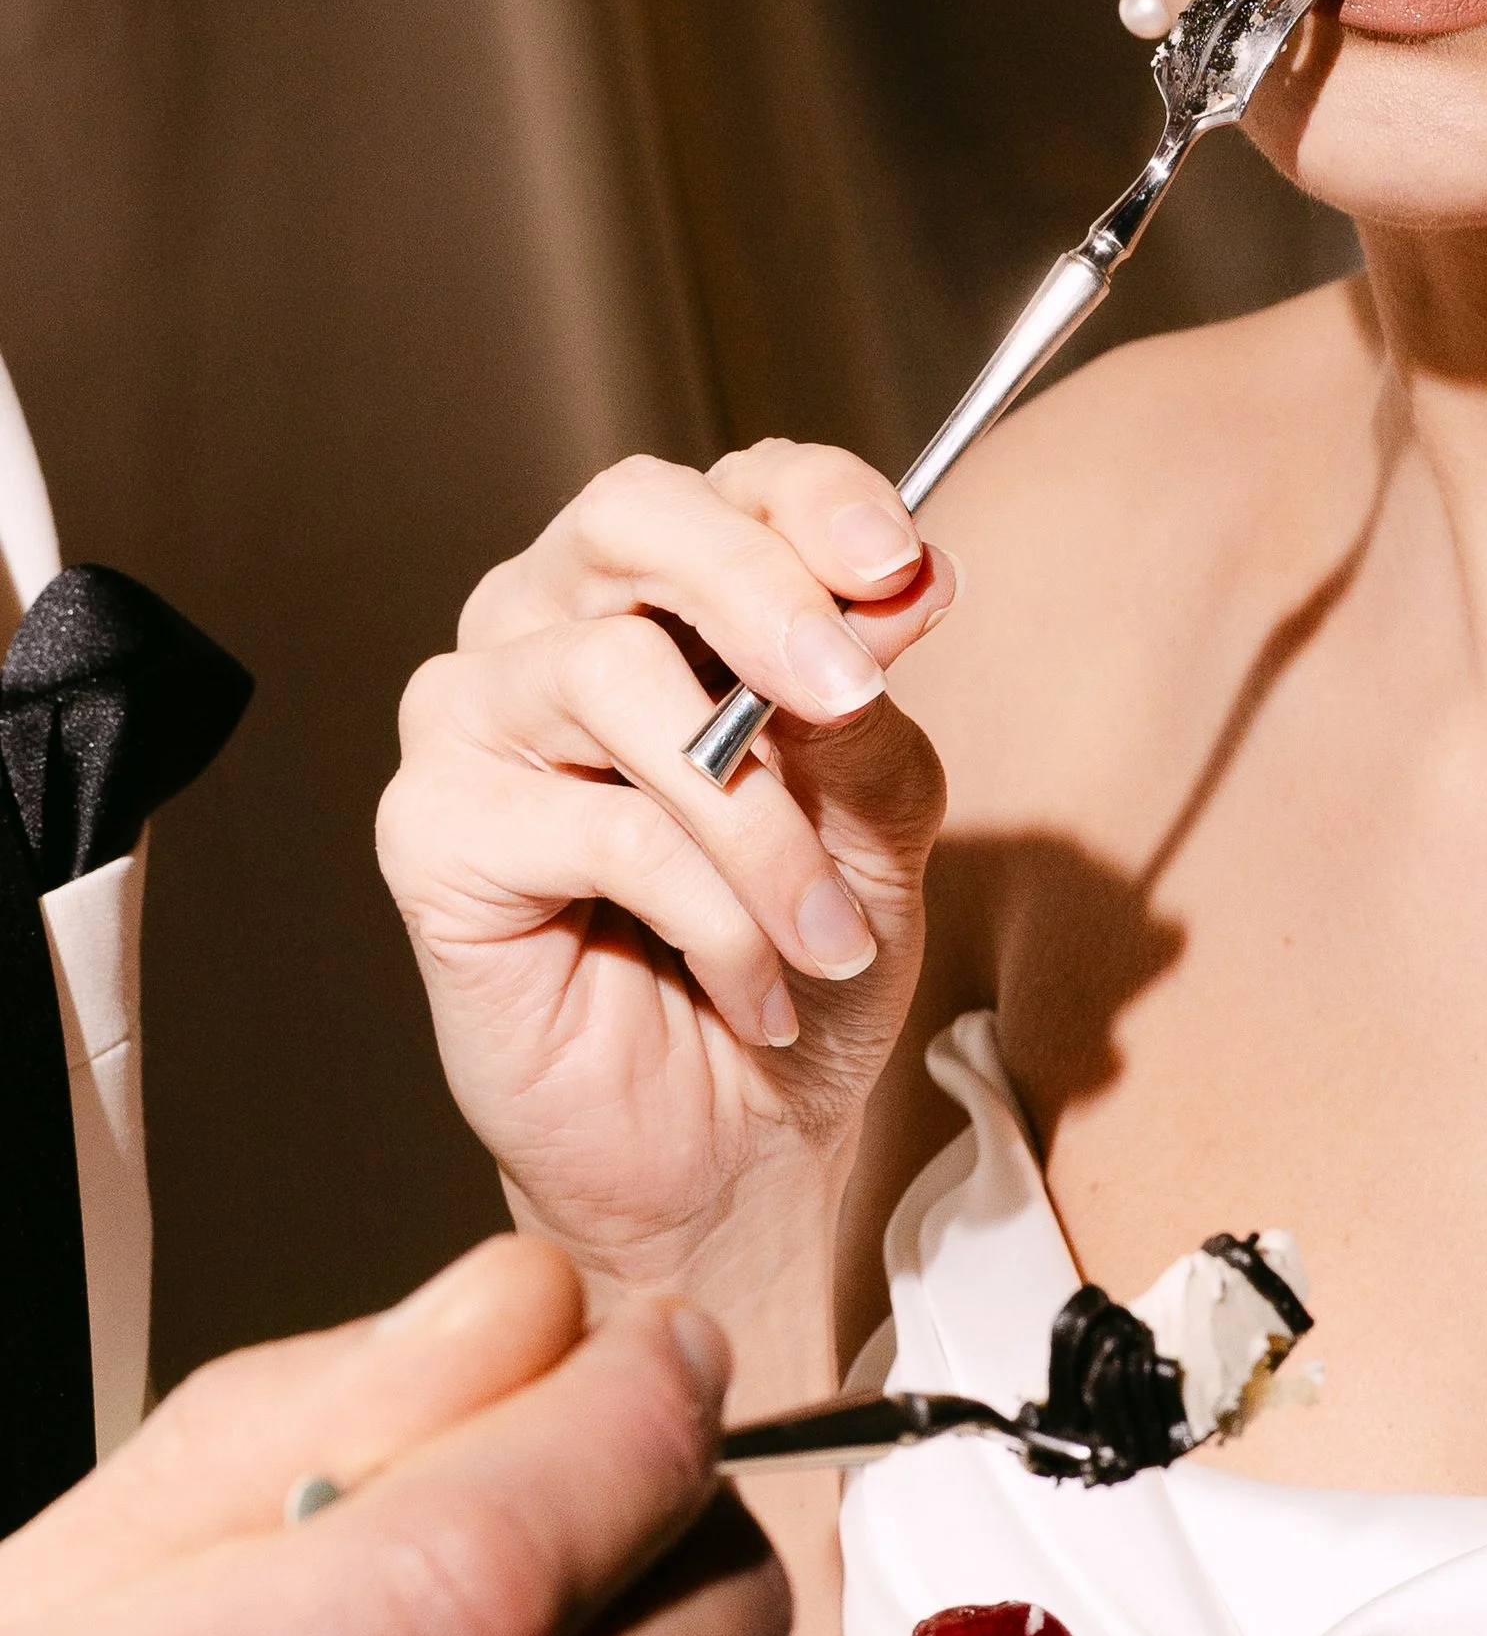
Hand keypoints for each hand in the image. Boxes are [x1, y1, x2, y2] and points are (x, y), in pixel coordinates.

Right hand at [378, 442, 952, 1310]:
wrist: (736, 1150)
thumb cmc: (797, 974)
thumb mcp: (879, 833)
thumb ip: (874, 712)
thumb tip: (900, 590)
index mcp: (665, 601)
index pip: (728, 485)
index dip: (817, 503)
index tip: (904, 568)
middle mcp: (550, 629)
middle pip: (632, 523)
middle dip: (763, 597)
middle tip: (851, 692)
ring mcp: (475, 722)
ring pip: (617, 677)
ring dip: (757, 822)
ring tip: (826, 936)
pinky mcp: (433, 832)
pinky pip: (594, 825)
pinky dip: (709, 912)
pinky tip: (755, 987)